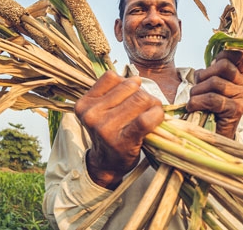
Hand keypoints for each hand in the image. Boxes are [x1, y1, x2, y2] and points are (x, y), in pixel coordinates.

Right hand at [74, 71, 163, 188]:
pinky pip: (145, 119)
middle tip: (146, 107)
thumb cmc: (110, 132)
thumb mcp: (102, 109)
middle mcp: (91, 114)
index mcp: (84, 103)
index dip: (127, 83)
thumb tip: (137, 79)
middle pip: (130, 87)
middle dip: (143, 93)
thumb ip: (115, 91)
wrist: (107, 165)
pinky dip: (157, 115)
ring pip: (141, 99)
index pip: (112, 77)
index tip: (131, 96)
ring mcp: (106, 128)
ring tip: (151, 113)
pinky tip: (157, 118)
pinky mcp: (123, 140)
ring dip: (153, 103)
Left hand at [186, 50, 242, 138]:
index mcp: (239, 77)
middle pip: (223, 65)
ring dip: (197, 92)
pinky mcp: (237, 110)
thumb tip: (213, 59)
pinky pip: (213, 99)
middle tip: (196, 90)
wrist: (211, 138)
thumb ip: (211, 72)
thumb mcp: (207, 87)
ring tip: (193, 102)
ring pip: (215, 82)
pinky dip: (197, 102)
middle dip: (203, 76)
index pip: (237, 54)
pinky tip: (193, 108)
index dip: (221, 56)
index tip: (209, 67)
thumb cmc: (206, 111)